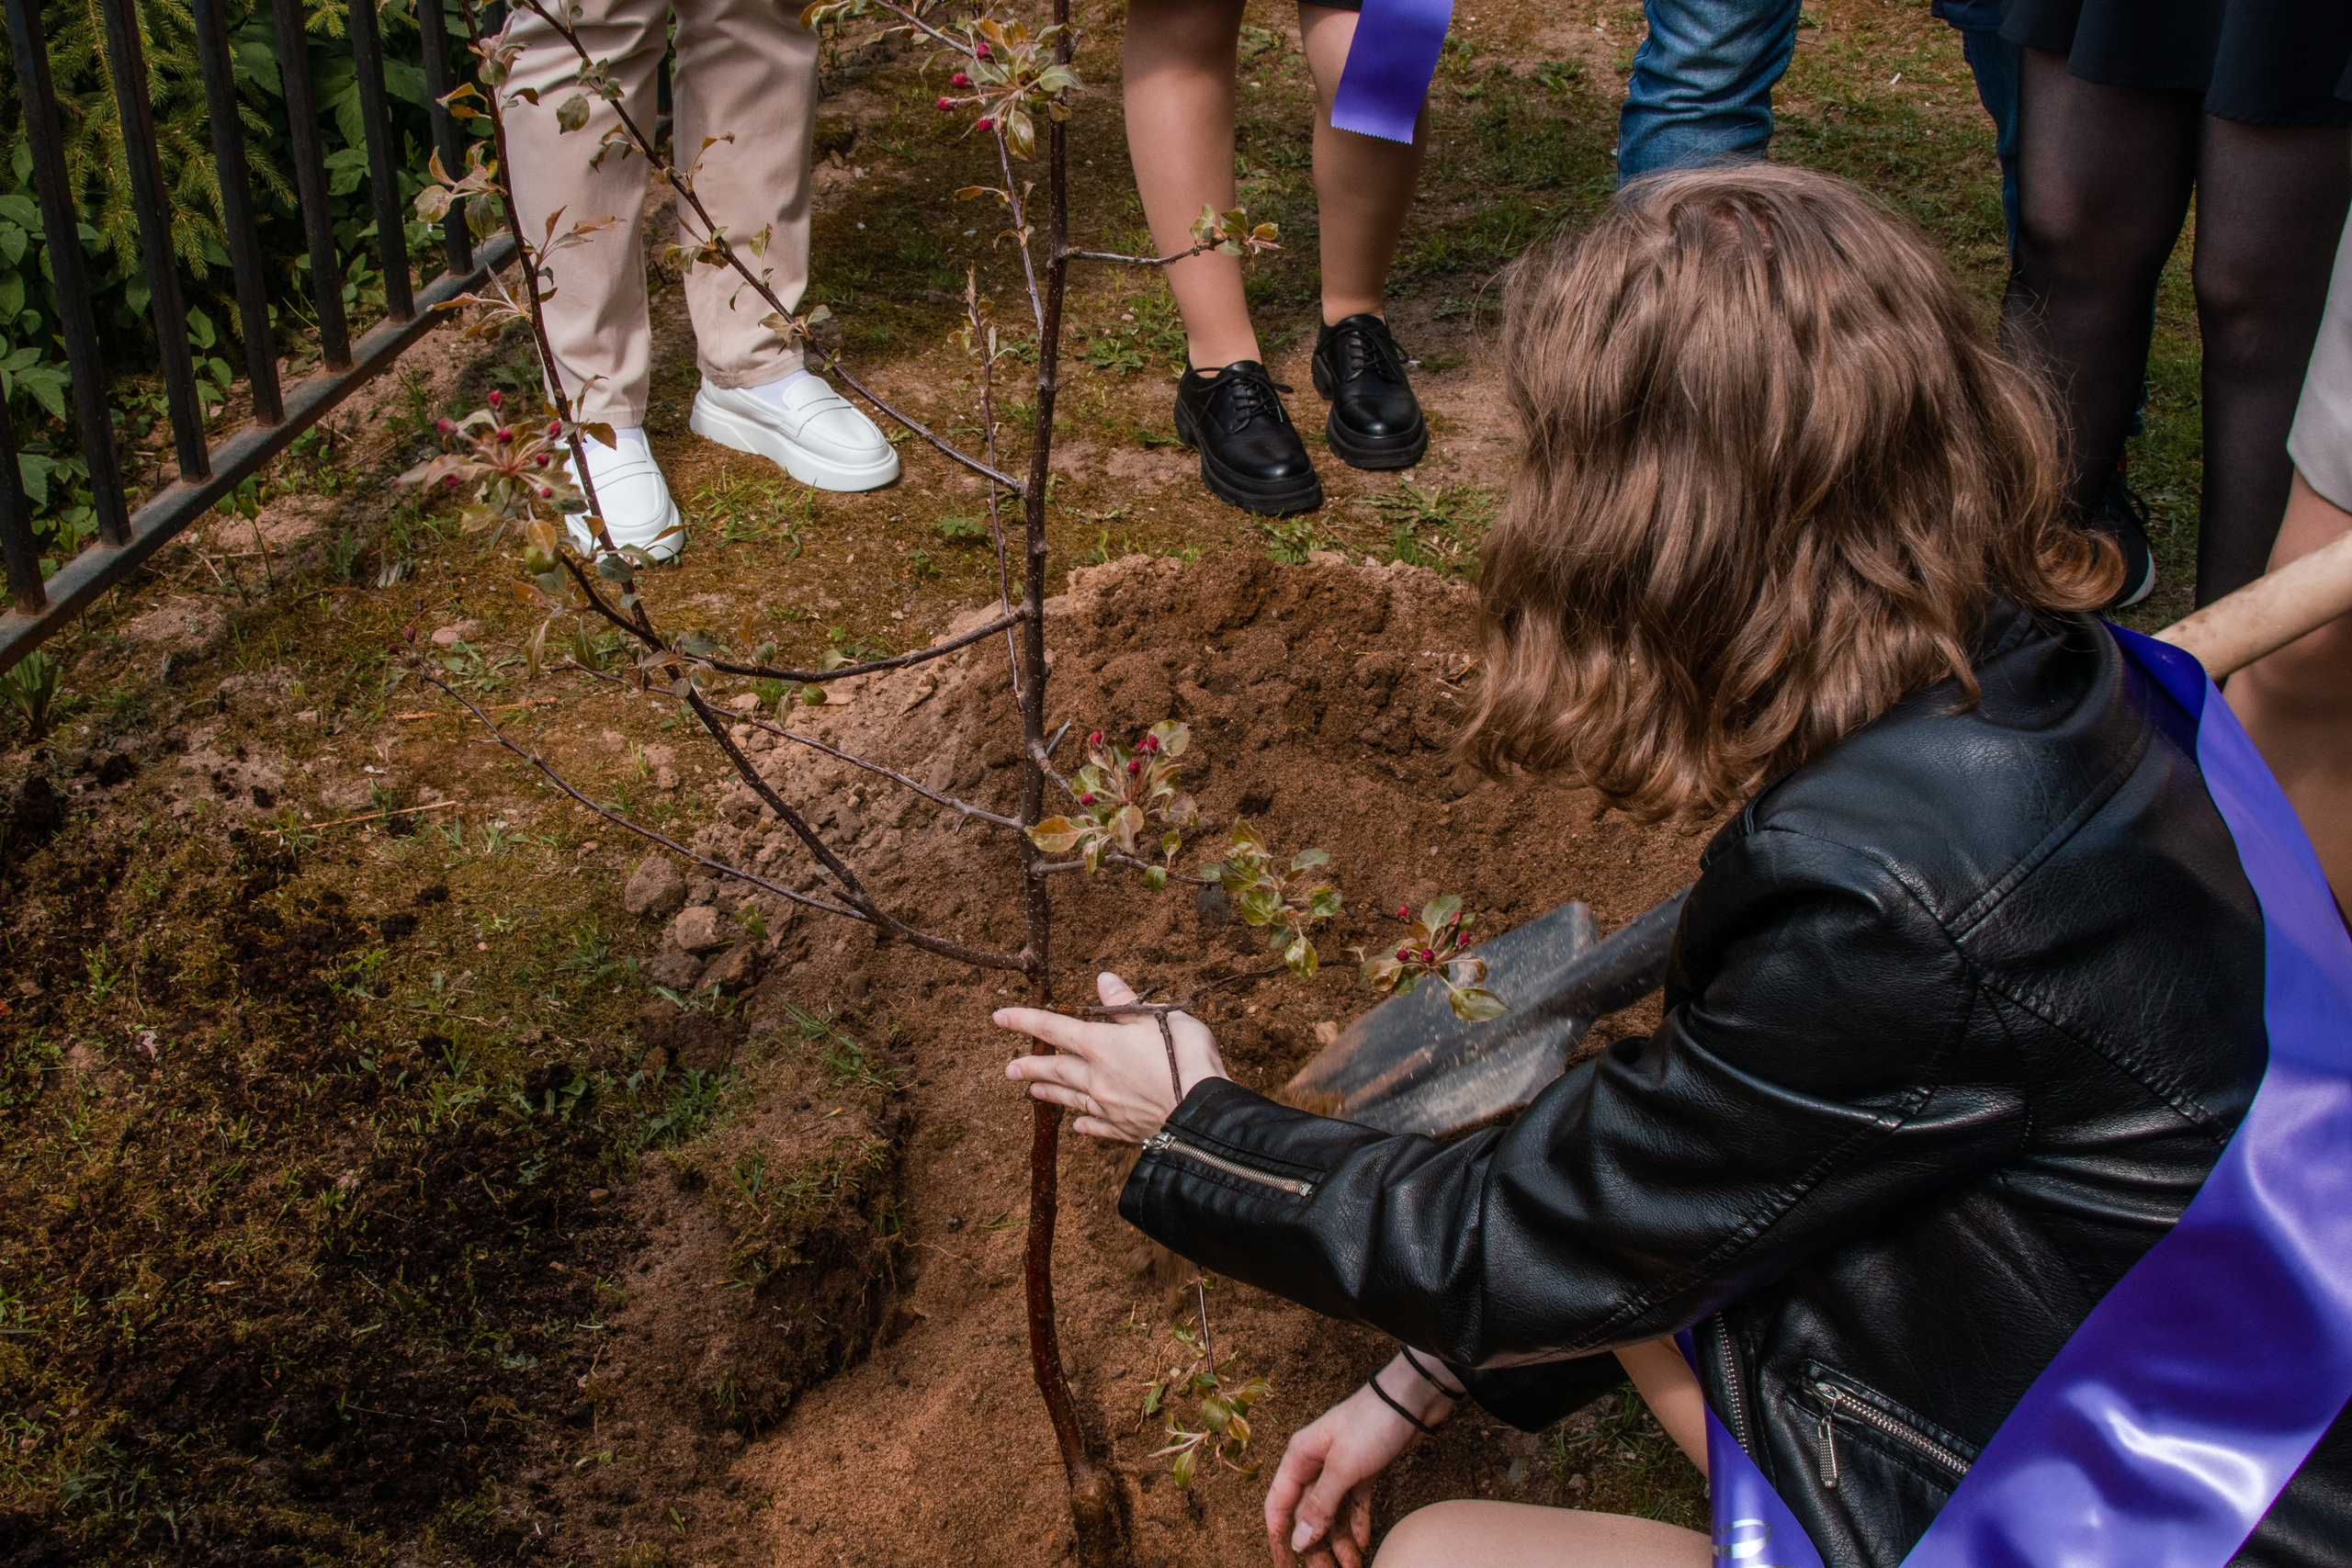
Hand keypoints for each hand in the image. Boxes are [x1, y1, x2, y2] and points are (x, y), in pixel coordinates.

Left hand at [995, 972, 1227, 1143]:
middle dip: (1030, 1065)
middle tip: (1008, 1069)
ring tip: (1031, 1091)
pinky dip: (1086, 1125)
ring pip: (1070, 1097)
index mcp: (1102, 1045)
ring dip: (1049, 1093)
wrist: (1202, 1112)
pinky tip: (1078, 1126)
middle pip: (1056, 1068)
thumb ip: (1127, 1004)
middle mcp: (1097, 1077)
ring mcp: (1109, 1106)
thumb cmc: (1184, 1058)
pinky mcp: (1126, 1129)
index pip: (1055, 1028)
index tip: (999, 1017)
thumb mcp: (1158, 1019)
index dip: (1025, 1020)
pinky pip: (1098, 1126)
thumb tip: (1103, 979)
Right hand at [1265, 1362, 1445, 1567]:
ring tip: (1351, 1567)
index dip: (1279, 1538)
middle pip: (1306, 1514)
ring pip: (1331, 1512)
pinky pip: (1354, 1503)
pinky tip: (1363, 1542)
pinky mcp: (1364, 1468)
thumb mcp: (1343, 1468)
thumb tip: (1298, 1540)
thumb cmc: (1372, 1423)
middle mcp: (1315, 1463)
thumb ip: (1320, 1505)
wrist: (1412, 1398)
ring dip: (1338, 1541)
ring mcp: (1340, 1466)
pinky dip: (1357, 1523)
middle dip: (1314, 1546)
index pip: (1278, 1505)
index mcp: (1299, 1458)